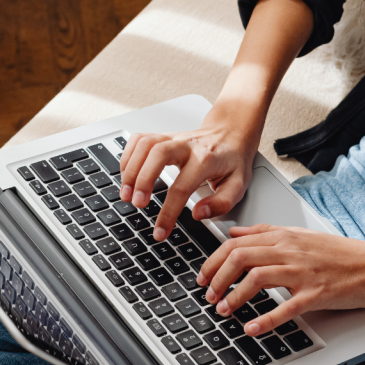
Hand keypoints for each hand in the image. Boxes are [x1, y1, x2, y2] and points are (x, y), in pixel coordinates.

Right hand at [118, 100, 261, 240]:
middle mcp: (187, 145)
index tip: (160, 231)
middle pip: (157, 154)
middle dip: (142, 180)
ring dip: (130, 169)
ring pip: (145, 144)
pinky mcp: (163, 135)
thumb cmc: (233, 160)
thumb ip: (221, 203)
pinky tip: (126, 174)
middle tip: (136, 204)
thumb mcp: (238, 185)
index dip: (168, 213)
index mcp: (206, 160)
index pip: (182, 188)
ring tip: (126, 193)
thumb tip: (198, 214)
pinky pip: (139, 139)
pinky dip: (128, 156)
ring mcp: (173, 137)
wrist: (232, 132)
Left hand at [196, 224, 364, 335]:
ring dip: (234, 296)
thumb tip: (234, 233)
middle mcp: (291, 250)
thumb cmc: (341, 254)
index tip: (203, 275)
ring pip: (257, 278)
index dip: (213, 260)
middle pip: (240, 257)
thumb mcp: (300, 235)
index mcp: (284, 236)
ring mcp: (303, 272)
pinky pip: (285, 307)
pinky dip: (264, 319)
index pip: (236, 243)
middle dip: (217, 278)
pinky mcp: (317, 294)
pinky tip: (250, 328)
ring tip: (223, 310)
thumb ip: (265, 233)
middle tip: (207, 295)